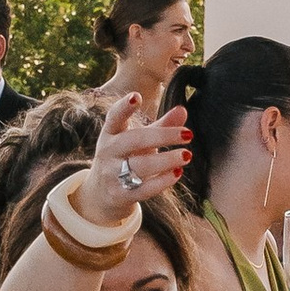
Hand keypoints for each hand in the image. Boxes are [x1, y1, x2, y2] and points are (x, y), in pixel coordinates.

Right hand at [70, 88, 191, 233]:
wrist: (101, 194)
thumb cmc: (126, 157)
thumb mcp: (139, 140)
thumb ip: (161, 126)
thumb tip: (182, 110)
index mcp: (110, 133)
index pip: (115, 117)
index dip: (124, 107)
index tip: (136, 96)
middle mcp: (108, 151)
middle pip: (134, 140)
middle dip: (162, 136)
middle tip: (188, 134)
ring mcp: (112, 174)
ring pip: (140, 166)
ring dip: (166, 160)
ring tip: (187, 155)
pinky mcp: (120, 195)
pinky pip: (143, 188)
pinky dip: (162, 181)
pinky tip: (177, 173)